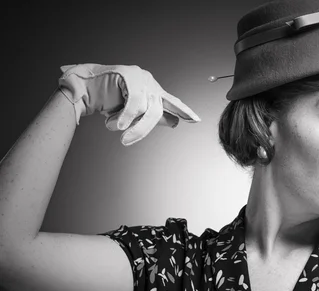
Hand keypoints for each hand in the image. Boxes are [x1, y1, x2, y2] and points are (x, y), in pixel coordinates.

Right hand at [58, 64, 199, 145]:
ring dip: (131, 126)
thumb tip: (174, 123)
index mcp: (151, 87)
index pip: (171, 101)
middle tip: (127, 141)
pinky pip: (134, 104)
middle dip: (142, 129)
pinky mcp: (129, 77)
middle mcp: (148, 80)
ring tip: (118, 133)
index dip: (183, 110)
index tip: (196, 120)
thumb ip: (151, 115)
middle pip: (156, 111)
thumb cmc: (103, 100)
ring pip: (146, 110)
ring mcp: (139, 77)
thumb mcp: (130, 111)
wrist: (79, 89)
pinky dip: (125, 117)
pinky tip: (115, 124)